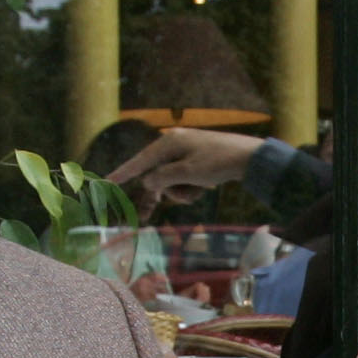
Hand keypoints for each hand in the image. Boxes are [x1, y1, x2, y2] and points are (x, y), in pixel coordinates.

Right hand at [112, 128, 263, 205]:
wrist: (249, 157)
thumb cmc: (217, 162)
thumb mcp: (187, 173)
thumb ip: (163, 178)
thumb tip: (148, 183)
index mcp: (168, 143)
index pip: (139, 161)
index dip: (123, 173)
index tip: (107, 180)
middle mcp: (173, 144)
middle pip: (155, 174)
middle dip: (163, 191)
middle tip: (147, 214)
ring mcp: (184, 152)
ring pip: (170, 179)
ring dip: (181, 190)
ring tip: (198, 189)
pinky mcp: (194, 160)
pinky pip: (183, 178)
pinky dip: (191, 186)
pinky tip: (205, 186)